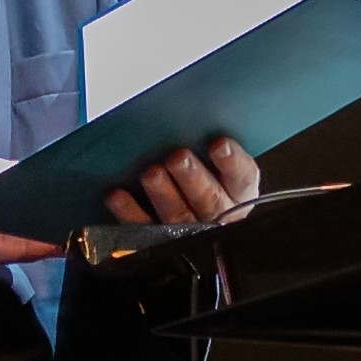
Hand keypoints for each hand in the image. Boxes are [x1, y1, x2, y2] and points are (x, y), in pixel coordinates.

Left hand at [103, 137, 265, 230]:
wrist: (179, 208)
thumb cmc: (195, 177)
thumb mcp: (210, 160)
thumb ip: (203, 144)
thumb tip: (181, 118)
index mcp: (238, 192)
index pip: (242, 177)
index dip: (232, 161)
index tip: (218, 144)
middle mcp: (219, 215)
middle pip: (210, 200)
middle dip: (193, 178)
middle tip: (177, 158)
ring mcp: (190, 233)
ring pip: (180, 217)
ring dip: (165, 195)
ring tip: (152, 174)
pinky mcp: (159, 242)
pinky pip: (145, 231)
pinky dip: (130, 213)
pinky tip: (117, 196)